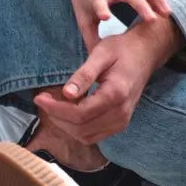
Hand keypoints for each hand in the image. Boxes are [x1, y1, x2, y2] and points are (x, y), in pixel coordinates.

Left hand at [35, 17, 181, 143]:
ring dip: (65, 125)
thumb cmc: (122, 50)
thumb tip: (66, 93)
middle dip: (57, 117)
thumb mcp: (101, 53)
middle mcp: (121, 113)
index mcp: (116, 94)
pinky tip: (69, 110)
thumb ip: (84, 75)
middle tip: (43, 99)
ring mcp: (122, 121)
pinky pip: (93, 135)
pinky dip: (76, 127)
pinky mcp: (119, 124)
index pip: (79, 114)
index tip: (40, 98)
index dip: (56, 109)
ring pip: (85, 136)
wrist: (145, 55)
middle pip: (80, 128)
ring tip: (54, 105)